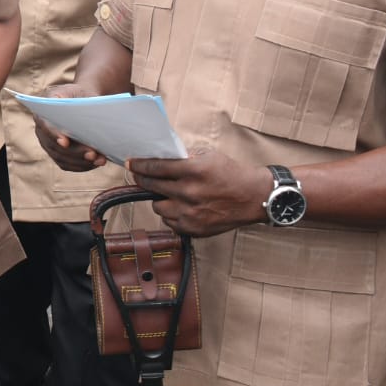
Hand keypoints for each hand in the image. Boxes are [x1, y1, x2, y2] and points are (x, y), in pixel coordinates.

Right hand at [34, 83, 109, 171]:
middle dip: (74, 152)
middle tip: (92, 153)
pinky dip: (82, 166)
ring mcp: (49, 145)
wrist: (82, 103)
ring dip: (80, 161)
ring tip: (99, 159)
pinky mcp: (58, 155)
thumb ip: (69, 97)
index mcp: (41, 112)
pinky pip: (67, 164)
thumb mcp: (74, 89)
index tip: (66, 142)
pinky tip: (96, 162)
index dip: (54, 135)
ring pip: (61, 158)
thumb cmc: (78, 95)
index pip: (45, 126)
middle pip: (54, 146)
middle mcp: (41, 131)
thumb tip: (69, 109)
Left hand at [128, 149, 270, 236]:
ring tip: (171, 194)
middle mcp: (190, 192)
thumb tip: (159, 158)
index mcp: (193, 171)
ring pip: (158, 206)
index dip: (139, 165)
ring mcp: (191, 213)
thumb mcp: (208, 156)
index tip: (131, 163)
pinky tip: (182, 207)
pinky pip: (170, 221)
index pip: (156, 167)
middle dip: (143, 180)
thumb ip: (183, 158)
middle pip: (152, 186)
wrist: (255, 198)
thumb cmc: (232, 174)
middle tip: (139, 176)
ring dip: (160, 199)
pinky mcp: (194, 228)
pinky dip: (172, 214)